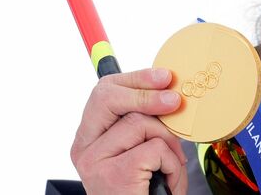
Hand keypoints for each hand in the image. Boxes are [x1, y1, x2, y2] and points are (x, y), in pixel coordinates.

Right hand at [70, 68, 187, 194]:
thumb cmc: (144, 191)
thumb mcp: (141, 151)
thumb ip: (144, 124)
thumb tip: (169, 92)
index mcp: (88, 138)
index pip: (103, 92)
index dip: (135, 79)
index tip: (164, 76)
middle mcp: (84, 148)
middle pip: (110, 97)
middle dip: (148, 94)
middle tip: (176, 101)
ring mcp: (95, 161)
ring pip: (141, 123)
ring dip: (169, 145)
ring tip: (171, 168)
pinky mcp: (114, 174)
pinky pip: (155, 148)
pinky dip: (172, 164)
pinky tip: (168, 180)